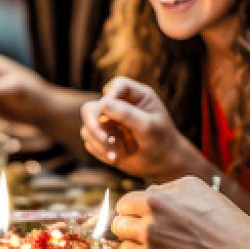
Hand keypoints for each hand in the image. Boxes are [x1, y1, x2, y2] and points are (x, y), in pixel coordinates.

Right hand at [81, 77, 201, 181]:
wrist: (162, 163)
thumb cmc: (160, 140)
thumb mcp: (147, 126)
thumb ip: (126, 113)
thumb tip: (102, 103)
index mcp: (135, 95)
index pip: (117, 85)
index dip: (110, 95)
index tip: (106, 109)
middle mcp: (119, 105)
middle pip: (92, 106)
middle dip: (94, 124)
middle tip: (105, 139)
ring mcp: (108, 121)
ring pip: (88, 125)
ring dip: (100, 142)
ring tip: (116, 155)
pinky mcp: (102, 136)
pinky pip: (89, 141)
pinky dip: (100, 151)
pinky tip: (115, 157)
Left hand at [111, 176, 249, 248]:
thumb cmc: (243, 240)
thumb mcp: (217, 203)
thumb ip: (186, 201)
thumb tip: (166, 206)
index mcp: (182, 185)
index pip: (150, 193)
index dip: (151, 209)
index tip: (157, 220)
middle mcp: (163, 203)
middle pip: (127, 205)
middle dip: (132, 218)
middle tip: (142, 233)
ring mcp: (153, 230)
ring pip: (120, 228)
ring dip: (130, 237)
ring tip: (145, 247)